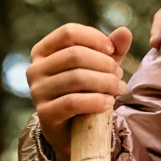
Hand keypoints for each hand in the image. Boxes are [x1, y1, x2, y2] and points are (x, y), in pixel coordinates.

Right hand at [28, 23, 132, 155]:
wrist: (73, 130)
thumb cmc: (86, 90)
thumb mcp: (100, 66)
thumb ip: (112, 48)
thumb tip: (125, 31)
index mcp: (43, 51)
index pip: (68, 32)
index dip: (95, 38)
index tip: (112, 50)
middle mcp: (35, 69)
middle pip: (75, 55)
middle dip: (104, 64)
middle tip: (119, 75)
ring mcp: (37, 91)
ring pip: (77, 78)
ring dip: (106, 83)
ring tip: (119, 89)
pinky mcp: (44, 113)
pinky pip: (73, 102)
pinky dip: (96, 101)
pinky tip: (109, 103)